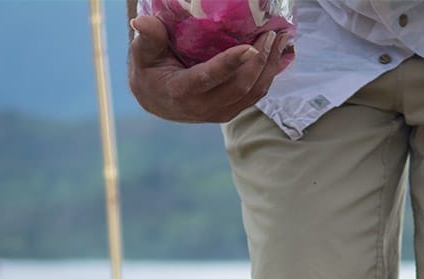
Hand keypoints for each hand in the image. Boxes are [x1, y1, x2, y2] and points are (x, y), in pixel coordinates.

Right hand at [127, 15, 289, 123]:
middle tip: (272, 33)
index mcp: (182, 92)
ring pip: (254, 93)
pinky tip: (277, 53)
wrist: (156, 101)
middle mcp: (204, 107)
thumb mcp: (142, 54)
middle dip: (261, 60)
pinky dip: (269, 74)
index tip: (250, 46)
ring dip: (271, 66)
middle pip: (241, 87)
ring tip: (282, 40)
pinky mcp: (232, 111)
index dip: (231, 63)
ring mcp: (221, 112)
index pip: (210, 78)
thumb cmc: (149, 71)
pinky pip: (256, 94)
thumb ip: (147, 38)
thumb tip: (141, 20)